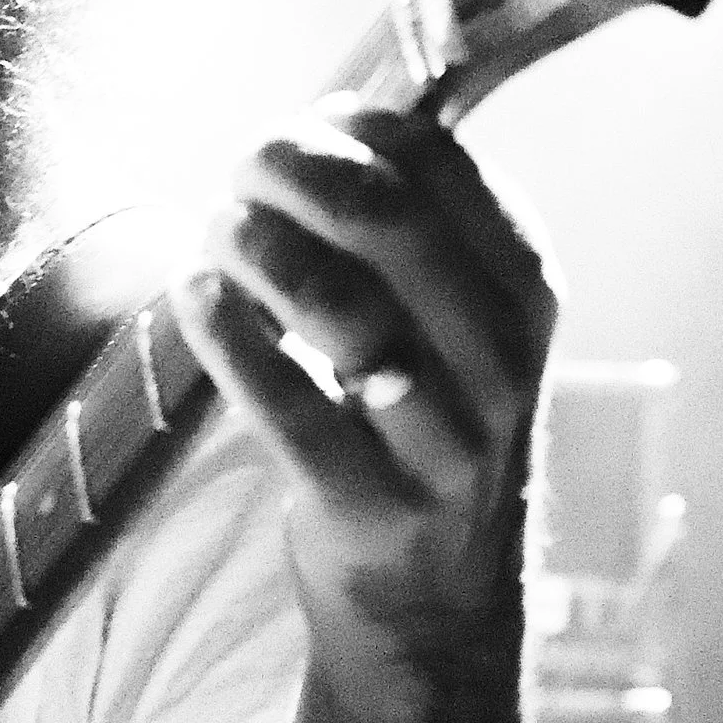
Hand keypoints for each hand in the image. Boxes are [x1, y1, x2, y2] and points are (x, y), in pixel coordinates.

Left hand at [176, 104, 558, 688]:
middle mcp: (503, 359)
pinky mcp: (374, 504)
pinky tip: (195, 297)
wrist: (438, 599)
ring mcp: (445, 439)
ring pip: (340, 305)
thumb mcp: (460, 323)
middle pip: (387, 219)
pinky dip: (225, 333)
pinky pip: (285, 400)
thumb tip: (314, 123)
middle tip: (237, 172)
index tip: (290, 132)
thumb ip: (407, 229)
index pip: (436, 162)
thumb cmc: (425, 426)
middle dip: (292, 173)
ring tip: (215, 233)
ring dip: (254, 248)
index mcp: (526, 288)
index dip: (345, 126)